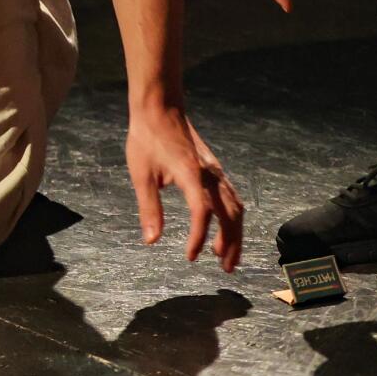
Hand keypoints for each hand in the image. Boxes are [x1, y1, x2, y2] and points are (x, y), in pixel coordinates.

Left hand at [125, 105, 243, 271]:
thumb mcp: (141, 174)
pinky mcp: (214, 169)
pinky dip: (232, 217)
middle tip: (226, 267)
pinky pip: (231, 197)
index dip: (199, 237)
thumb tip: (151, 240)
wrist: (159, 108)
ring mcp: (216, 171)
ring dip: (234, 233)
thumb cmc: (146, 138)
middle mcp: (210, 174)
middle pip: (230, 214)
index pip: (203, 212)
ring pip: (235, 207)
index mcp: (192, 175)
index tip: (191, 257)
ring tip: (226, 255)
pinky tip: (225, 227)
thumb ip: (149, 208)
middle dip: (231, 243)